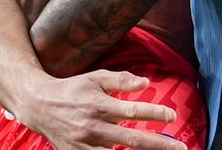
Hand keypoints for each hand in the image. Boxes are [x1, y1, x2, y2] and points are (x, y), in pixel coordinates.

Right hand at [12, 69, 185, 149]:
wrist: (40, 106)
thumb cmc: (73, 89)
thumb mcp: (96, 78)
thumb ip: (121, 80)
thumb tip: (147, 83)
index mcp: (100, 105)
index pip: (133, 111)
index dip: (155, 114)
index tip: (172, 117)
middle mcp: (94, 127)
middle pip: (132, 140)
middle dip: (159, 145)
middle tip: (181, 149)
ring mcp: (85, 145)